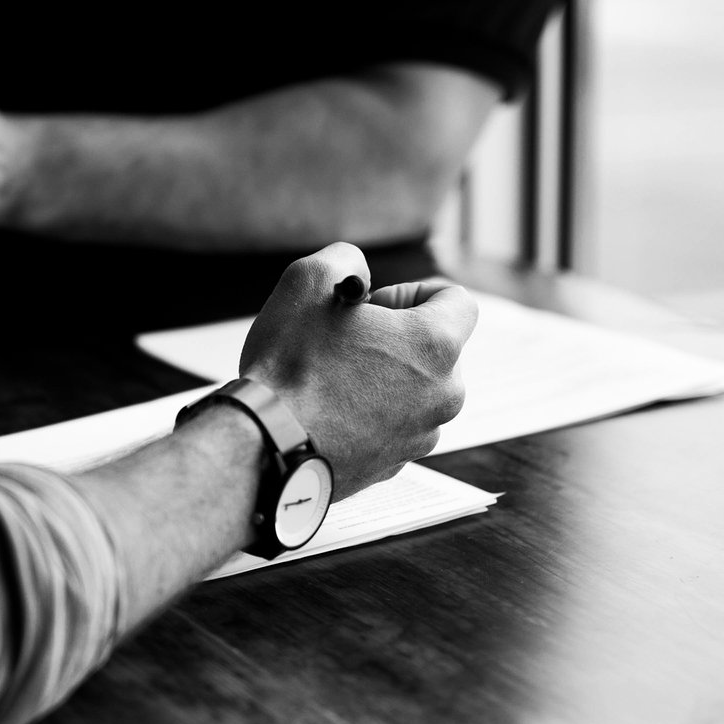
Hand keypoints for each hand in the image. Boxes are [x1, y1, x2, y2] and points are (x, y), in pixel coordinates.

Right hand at [239, 243, 476, 498]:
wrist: (265, 447)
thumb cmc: (288, 365)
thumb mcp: (307, 282)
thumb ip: (345, 259)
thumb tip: (358, 275)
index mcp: (435, 344)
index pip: (457, 300)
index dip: (412, 292)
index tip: (372, 307)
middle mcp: (444, 393)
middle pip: (436, 349)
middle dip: (396, 338)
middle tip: (345, 342)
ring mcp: (422, 434)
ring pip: (415, 390)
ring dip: (383, 378)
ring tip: (332, 379)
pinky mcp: (397, 464)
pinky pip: (394, 426)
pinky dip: (370, 414)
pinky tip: (327, 411)